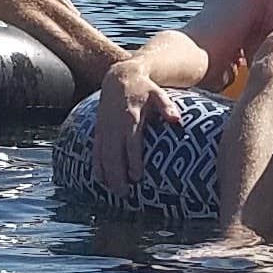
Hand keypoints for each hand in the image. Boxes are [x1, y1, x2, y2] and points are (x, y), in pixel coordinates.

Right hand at [91, 60, 160, 190]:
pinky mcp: (98, 130)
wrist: (119, 77)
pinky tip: (101, 180)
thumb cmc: (143, 89)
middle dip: (118, 175)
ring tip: (115, 193)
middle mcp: (115, 125)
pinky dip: (97, 166)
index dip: (132, 160)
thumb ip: (167, 107)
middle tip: (125, 195)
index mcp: (130, 117)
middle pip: (114, 154)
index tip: (137, 177)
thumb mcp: (158, 94)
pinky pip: (95, 150)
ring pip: (103, 155)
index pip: (131, 142)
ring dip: (108, 175)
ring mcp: (105, 128)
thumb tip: (176, 120)